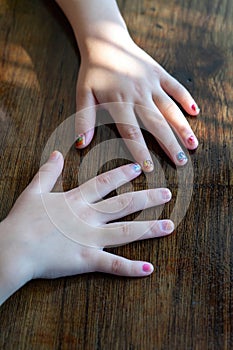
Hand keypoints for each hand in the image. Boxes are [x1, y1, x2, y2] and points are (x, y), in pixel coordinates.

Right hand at [0, 151, 173, 304]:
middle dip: (147, 198)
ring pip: (126, 232)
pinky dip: (131, 268)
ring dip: (149, 229)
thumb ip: (48, 172)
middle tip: (167, 194)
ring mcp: (90, 238)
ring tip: (169, 226)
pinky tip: (149, 268)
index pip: (104, 183)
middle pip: (124, 205)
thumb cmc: (22, 220)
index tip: (139, 168)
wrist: (14, 248)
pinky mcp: (87, 260)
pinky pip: (113, 265)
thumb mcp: (34, 191)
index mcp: (76, 200)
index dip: (122, 174)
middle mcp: (89, 217)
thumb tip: (57, 154)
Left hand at [75, 36, 198, 170]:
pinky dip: (186, 98)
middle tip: (181, 163)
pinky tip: (195, 112)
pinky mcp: (159, 74)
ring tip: (192, 144)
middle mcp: (138, 95)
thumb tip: (81, 145)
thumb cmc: (93, 71)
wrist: (106, 41)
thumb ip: (84, 119)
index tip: (150, 168)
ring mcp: (151, 84)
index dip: (141, 151)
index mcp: (119, 102)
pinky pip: (176, 87)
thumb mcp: (83, 94)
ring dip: (182, 127)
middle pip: (157, 124)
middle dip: (170, 145)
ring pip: (170, 108)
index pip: (131, 132)